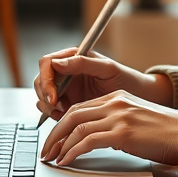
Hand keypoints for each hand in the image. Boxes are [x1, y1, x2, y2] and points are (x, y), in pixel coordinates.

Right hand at [33, 48, 172, 121]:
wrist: (137, 97)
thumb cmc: (126, 78)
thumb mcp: (107, 69)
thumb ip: (83, 63)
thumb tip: (58, 62)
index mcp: (74, 58)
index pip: (48, 63)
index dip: (46, 79)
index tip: (53, 95)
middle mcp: (67, 72)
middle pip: (41, 80)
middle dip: (45, 95)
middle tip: (57, 108)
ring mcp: (66, 88)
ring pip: (43, 96)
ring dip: (47, 107)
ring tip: (62, 114)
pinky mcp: (68, 103)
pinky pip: (50, 108)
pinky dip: (53, 115)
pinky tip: (65, 118)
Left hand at [41, 90, 177, 166]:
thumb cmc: (166, 133)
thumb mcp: (137, 121)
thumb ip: (116, 124)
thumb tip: (96, 140)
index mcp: (118, 98)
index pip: (80, 108)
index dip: (62, 124)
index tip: (54, 140)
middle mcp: (116, 102)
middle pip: (73, 114)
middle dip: (54, 134)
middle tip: (46, 150)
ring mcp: (119, 116)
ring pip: (76, 126)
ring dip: (59, 144)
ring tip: (52, 158)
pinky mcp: (123, 132)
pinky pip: (87, 141)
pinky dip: (72, 152)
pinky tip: (67, 161)